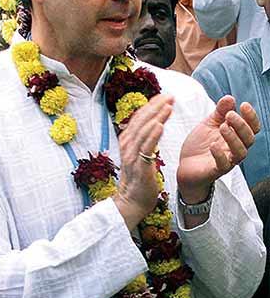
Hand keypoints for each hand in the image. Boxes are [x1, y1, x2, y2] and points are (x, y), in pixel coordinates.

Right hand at [113, 94, 173, 230]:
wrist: (132, 202)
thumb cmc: (138, 180)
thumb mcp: (138, 156)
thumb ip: (142, 141)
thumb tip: (151, 126)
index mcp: (127, 142)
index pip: (139, 119)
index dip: (151, 106)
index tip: (164, 96)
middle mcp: (127, 146)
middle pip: (141, 121)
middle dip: (156, 106)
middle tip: (170, 96)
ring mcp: (132, 155)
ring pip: (144, 131)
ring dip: (156, 116)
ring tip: (168, 105)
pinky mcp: (139, 166)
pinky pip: (146, 147)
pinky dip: (153, 135)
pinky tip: (160, 125)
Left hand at [177, 96, 258, 203]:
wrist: (185, 165)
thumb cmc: (200, 144)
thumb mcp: (209, 124)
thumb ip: (220, 112)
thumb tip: (229, 98)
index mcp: (236, 136)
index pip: (252, 127)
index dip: (251, 116)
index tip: (244, 105)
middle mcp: (235, 149)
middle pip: (249, 139)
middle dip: (242, 125)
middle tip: (229, 115)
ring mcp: (228, 160)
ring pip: (241, 152)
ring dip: (233, 138)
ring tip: (222, 127)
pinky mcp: (216, 170)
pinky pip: (224, 165)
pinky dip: (220, 155)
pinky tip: (213, 145)